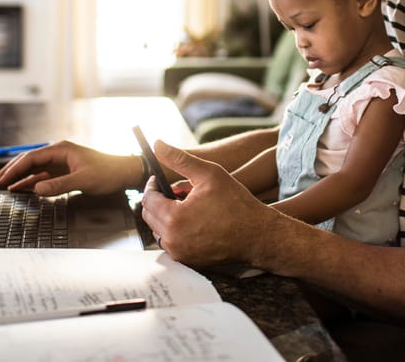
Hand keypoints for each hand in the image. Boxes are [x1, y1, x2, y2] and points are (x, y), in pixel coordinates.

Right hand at [0, 140, 140, 195]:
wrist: (124, 173)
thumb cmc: (108, 172)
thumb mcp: (84, 179)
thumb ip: (60, 184)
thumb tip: (37, 189)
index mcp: (60, 149)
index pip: (31, 158)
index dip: (14, 169)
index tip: (2, 180)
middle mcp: (58, 153)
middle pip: (28, 163)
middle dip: (10, 173)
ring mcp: (60, 163)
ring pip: (33, 170)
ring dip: (17, 179)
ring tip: (0, 188)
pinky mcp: (63, 172)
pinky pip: (41, 177)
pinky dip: (29, 183)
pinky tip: (19, 189)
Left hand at [141, 141, 276, 265]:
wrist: (257, 235)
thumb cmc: (236, 204)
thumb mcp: (209, 174)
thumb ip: (180, 159)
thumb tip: (158, 144)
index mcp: (174, 218)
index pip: (147, 199)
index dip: (152, 185)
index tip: (159, 179)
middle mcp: (172, 239)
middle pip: (150, 216)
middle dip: (160, 200)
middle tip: (179, 191)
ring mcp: (179, 253)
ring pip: (159, 229)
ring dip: (167, 215)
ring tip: (189, 205)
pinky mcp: (187, 260)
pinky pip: (171, 242)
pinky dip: (176, 230)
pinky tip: (195, 220)